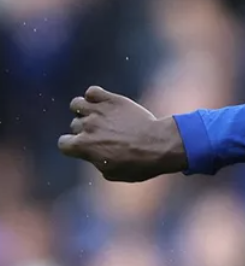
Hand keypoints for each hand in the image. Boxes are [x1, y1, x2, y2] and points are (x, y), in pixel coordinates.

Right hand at [58, 87, 187, 181]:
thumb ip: (96, 162)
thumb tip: (93, 155)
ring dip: (84, 110)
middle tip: (103, 134)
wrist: (160, 144)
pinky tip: (104, 103)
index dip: (72, 146)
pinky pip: (92, 91)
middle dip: (85, 130)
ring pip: (77, 104)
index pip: (63, 144)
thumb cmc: (139, 164)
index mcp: (83, 146)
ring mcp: (98, 111)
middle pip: (75, 125)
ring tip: (97, 116)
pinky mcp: (112, 100)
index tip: (84, 147)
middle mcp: (87, 126)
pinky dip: (95, 96)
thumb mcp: (113, 173)